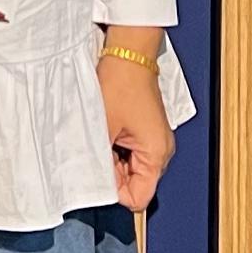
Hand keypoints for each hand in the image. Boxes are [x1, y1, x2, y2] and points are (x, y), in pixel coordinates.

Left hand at [96, 37, 172, 211]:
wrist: (127, 54)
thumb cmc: (121, 83)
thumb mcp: (103, 129)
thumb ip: (99, 164)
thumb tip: (90, 185)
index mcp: (157, 154)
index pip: (138, 198)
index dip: (115, 193)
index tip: (98, 176)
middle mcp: (161, 150)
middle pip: (134, 184)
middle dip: (112, 174)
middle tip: (97, 150)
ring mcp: (154, 140)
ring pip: (129, 168)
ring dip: (112, 160)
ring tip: (102, 137)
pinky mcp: (146, 131)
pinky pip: (129, 152)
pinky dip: (115, 147)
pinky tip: (106, 131)